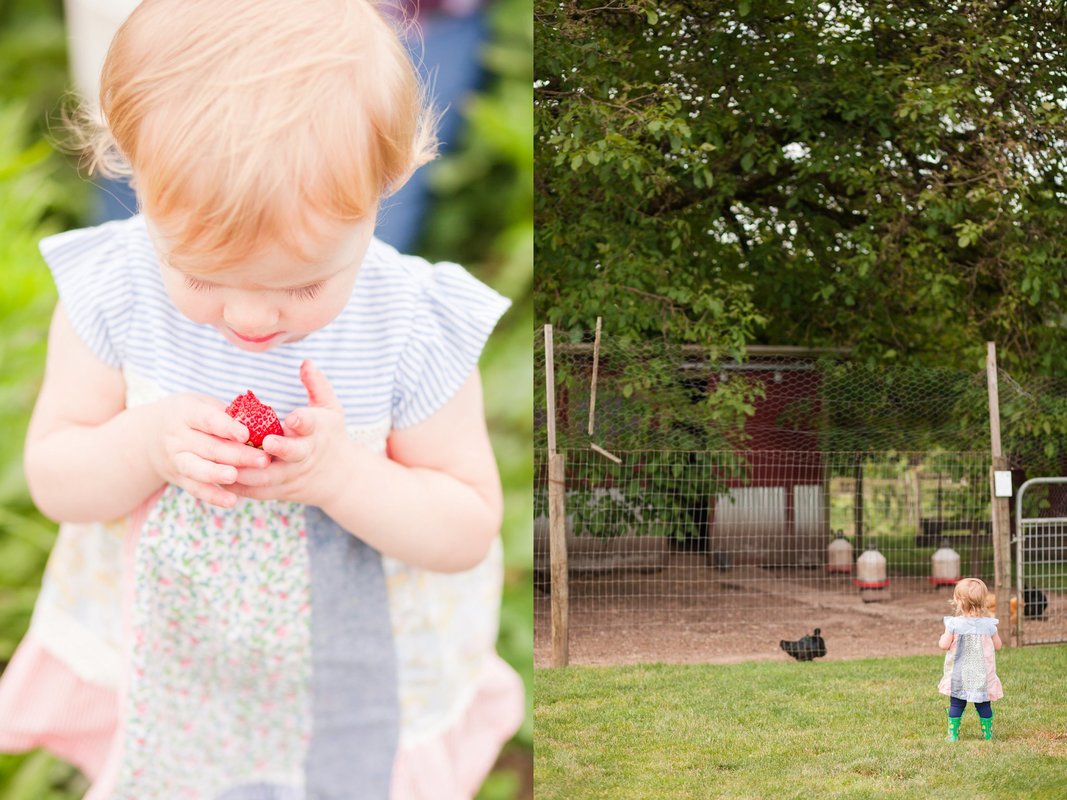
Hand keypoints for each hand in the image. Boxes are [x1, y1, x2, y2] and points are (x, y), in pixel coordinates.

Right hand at [149, 392, 270, 507]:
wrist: (151, 436)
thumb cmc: (192, 416)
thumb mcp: (203, 404)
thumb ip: (228, 414)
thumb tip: (263, 424)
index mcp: (186, 413)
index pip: (207, 419)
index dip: (226, 427)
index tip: (246, 434)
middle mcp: (178, 437)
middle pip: (209, 447)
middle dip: (237, 455)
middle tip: (263, 460)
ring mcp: (176, 459)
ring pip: (197, 469)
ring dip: (217, 474)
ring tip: (235, 477)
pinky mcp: (179, 478)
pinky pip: (195, 489)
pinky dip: (212, 496)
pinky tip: (231, 501)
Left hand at [231, 360, 352, 506]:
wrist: (339, 477)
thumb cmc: (329, 434)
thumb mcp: (330, 408)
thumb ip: (316, 385)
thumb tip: (306, 361)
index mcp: (317, 431)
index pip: (311, 424)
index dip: (302, 421)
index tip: (293, 418)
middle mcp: (305, 455)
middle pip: (293, 454)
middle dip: (280, 449)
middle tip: (265, 443)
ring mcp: (292, 475)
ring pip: (269, 476)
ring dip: (249, 470)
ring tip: (227, 460)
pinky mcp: (279, 491)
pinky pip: (257, 492)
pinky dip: (239, 487)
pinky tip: (217, 476)